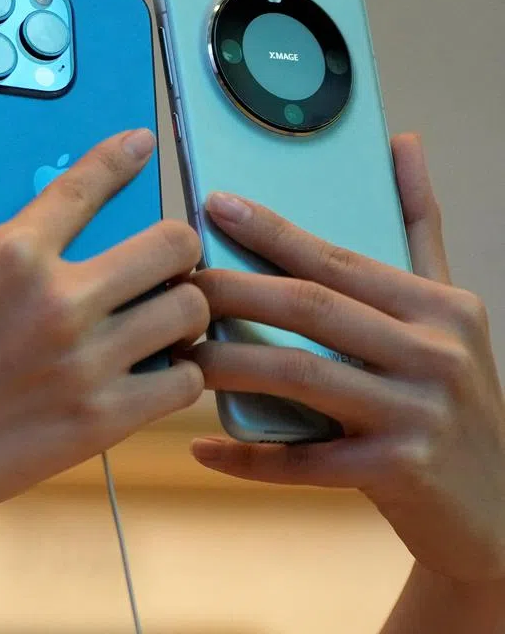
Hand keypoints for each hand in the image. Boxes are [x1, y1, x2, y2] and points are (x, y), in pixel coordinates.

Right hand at [0, 78, 207, 543]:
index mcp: (12, 253)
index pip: (92, 181)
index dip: (125, 154)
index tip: (142, 144)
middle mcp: (60, 302)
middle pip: (172, 246)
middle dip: (175, 245)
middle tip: (161, 257)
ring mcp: (86, 365)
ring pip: (189, 313)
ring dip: (184, 306)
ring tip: (162, 312)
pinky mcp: (100, 422)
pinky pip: (181, 382)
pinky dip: (178, 371)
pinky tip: (154, 366)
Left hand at [187, 134, 504, 583]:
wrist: (501, 503)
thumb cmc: (452, 393)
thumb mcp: (448, 308)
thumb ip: (418, 228)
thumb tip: (401, 142)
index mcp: (440, 306)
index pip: (339, 260)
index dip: (272, 232)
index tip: (214, 205)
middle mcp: (435, 353)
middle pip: (312, 310)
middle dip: (233, 293)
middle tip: (173, 285)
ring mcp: (418, 415)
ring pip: (301, 377)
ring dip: (228, 366)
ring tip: (175, 357)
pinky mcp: (399, 471)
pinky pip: (305, 462)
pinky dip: (249, 456)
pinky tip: (202, 447)